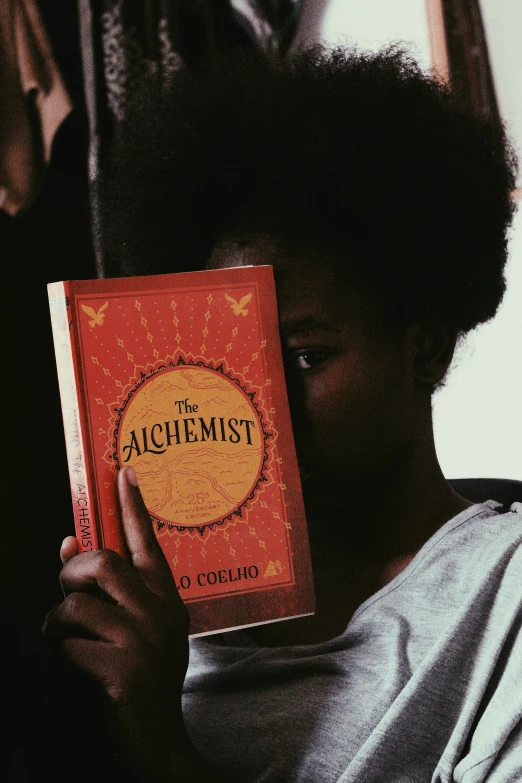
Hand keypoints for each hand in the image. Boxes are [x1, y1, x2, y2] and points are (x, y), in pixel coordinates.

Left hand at [42, 466, 202, 779]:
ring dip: (57, 627)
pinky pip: (68, 648)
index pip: (148, 543)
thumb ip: (106, 589)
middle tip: (67, 593)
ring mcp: (145, 642)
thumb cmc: (140, 680)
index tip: (125, 471)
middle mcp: (160, 614)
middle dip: (70, 575)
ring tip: (67, 646)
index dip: (134, 506)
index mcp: (165, 600)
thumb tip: (68, 542)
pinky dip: (59, 660)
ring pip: (76, 607)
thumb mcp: (134, 630)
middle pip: (103, 564)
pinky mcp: (124, 672)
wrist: (157, 743)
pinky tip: (75, 675)